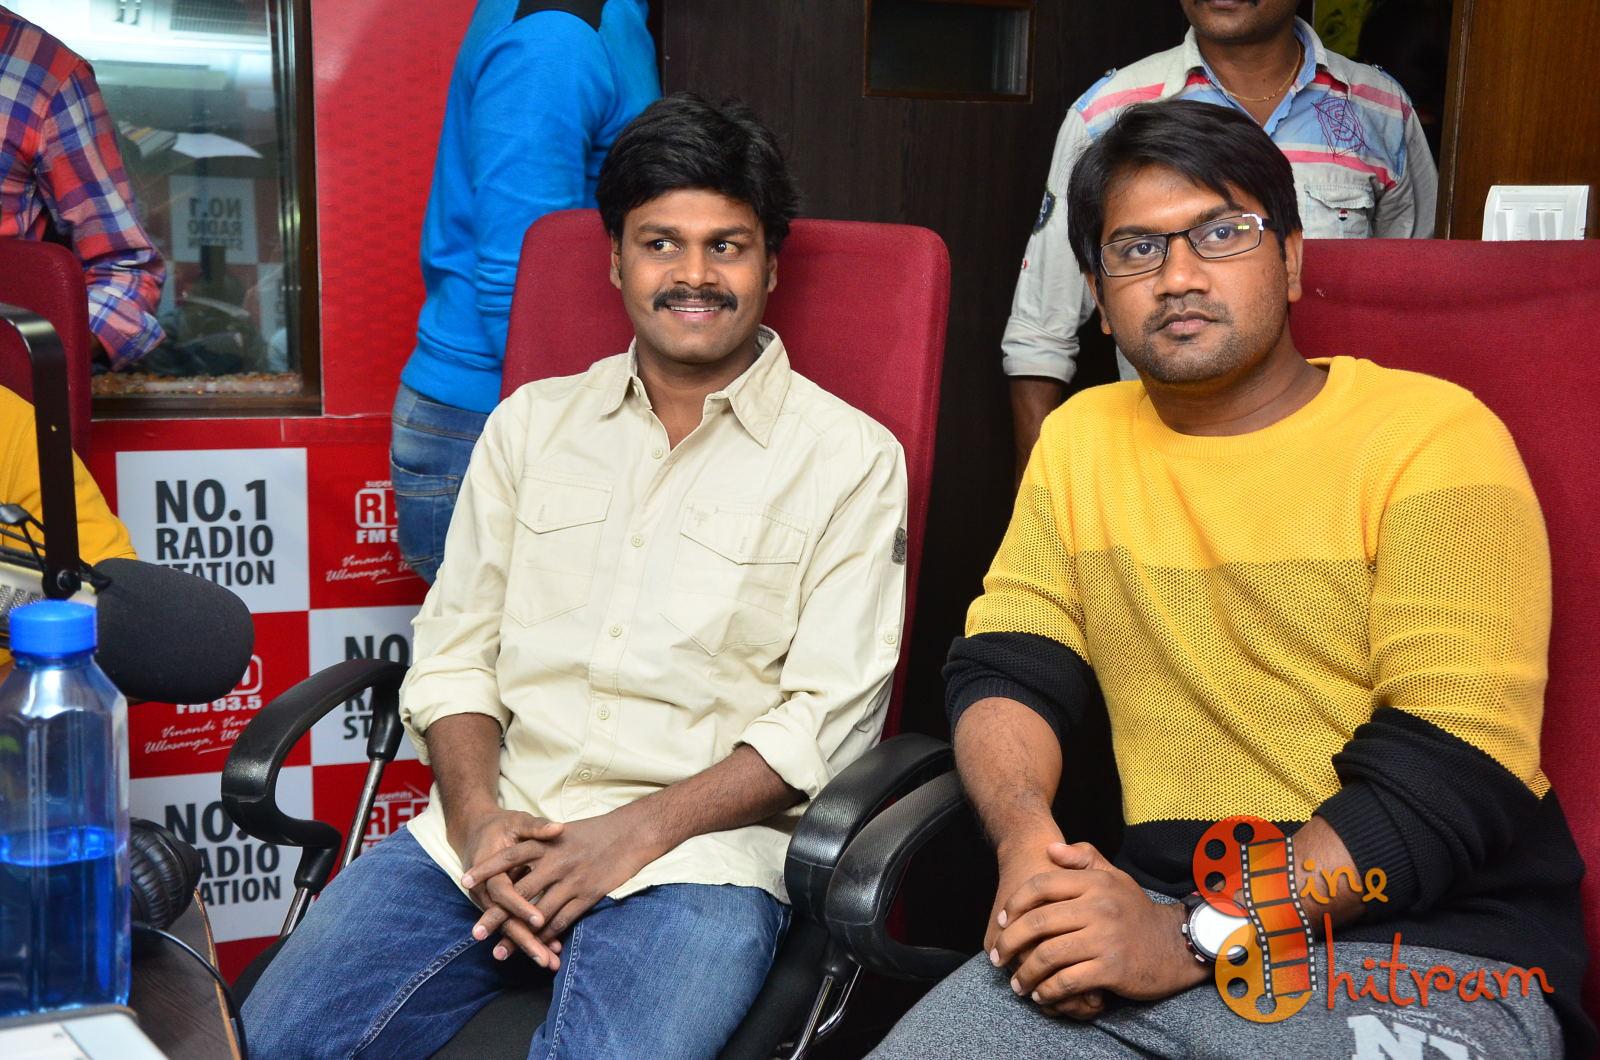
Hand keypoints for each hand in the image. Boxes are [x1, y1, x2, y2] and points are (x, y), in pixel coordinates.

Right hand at [450, 809, 564, 968]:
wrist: (474, 831)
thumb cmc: (500, 826)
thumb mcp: (516, 821)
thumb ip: (536, 827)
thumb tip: (558, 828)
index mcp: (487, 869)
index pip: (503, 892)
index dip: (520, 906)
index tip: (539, 919)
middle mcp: (485, 890)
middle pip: (504, 920)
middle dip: (524, 940)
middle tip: (545, 958)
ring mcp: (490, 902)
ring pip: (509, 928)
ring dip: (529, 946)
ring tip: (549, 963)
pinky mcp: (499, 907)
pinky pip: (513, 926)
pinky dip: (530, 939)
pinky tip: (549, 953)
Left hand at [463, 806, 661, 954]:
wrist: (632, 832)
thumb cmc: (597, 831)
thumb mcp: (564, 831)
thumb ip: (541, 843)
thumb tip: (519, 857)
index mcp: (547, 844)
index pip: (510, 856)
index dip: (487, 868)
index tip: (464, 881)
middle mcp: (556, 861)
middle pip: (519, 892)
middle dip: (496, 915)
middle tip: (476, 933)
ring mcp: (572, 879)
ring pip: (539, 913)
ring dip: (519, 935)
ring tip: (500, 952)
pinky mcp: (588, 894)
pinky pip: (563, 919)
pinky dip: (548, 936)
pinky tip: (536, 947)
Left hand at [994, 842, 1205, 1017]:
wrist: (1176, 945)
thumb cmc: (1136, 911)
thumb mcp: (1114, 877)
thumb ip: (1083, 858)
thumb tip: (1050, 848)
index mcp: (1094, 883)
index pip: (1041, 886)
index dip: (1014, 904)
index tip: (1001, 922)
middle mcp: (1098, 907)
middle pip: (1037, 922)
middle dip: (1009, 942)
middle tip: (997, 957)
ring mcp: (1105, 938)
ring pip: (1048, 955)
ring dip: (1026, 973)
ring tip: (1017, 983)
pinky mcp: (1112, 968)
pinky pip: (1068, 981)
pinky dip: (1048, 990)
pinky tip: (1041, 994)